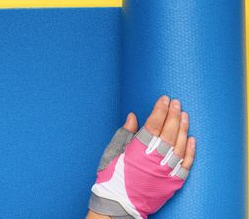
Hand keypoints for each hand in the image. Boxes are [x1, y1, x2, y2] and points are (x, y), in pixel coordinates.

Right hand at [88, 96, 195, 218]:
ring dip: (182, 128)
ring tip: (184, 115)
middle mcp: (154, 158)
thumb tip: (133, 117)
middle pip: (168, 132)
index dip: (160, 110)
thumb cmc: (111, 177)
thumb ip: (125, 133)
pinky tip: (191, 139)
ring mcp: (165, 170)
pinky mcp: (172, 182)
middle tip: (176, 102)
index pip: (154, 124)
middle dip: (173, 114)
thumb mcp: (112, 151)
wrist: (118, 203)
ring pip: (179, 145)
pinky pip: (185, 164)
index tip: (164, 99)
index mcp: (138, 149)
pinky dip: (189, 151)